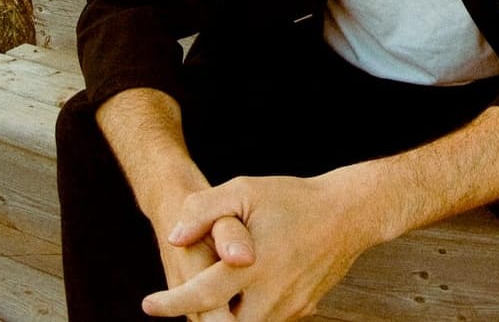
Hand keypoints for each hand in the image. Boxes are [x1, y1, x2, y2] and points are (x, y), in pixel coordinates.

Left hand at [143, 168, 387, 320]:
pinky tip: (245, 294)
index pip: (203, 295)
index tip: (149, 304)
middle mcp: (272, 293)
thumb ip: (204, 209)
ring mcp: (290, 306)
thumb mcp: (245, 189)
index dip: (171, 304)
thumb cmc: (293, 198)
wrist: (349, 214)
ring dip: (225, 318)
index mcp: (254, 264)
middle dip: (200, 317)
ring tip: (215, 295)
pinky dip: (249, 315)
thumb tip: (174, 237)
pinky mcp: (302, 310)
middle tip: (187, 299)